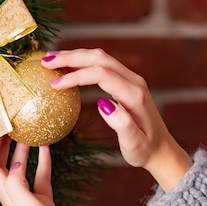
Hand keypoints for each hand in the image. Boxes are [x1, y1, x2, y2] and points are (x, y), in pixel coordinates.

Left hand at [0, 135, 73, 205]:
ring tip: (26, 132)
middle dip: (2, 145)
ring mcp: (28, 198)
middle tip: (7, 126)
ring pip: (21, 168)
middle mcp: (12, 194)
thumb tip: (15, 162)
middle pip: (1, 165)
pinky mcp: (42, 202)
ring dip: (22, 150)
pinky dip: (42, 161)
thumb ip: (17, 183)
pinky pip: (40, 176)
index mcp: (5, 195)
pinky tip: (47, 148)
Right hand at [44, 48, 191, 190]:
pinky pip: (102, 64)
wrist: (161, 149)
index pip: (100, 74)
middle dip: (71, 57)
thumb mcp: (134, 144)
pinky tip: (67, 66)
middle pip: (99, 58)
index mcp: (133, 95)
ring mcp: (130, 79)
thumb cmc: (144, 150)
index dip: (76, 76)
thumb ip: (122, 124)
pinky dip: (82, 61)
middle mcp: (133, 81)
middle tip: (45, 62)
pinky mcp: (125, 81)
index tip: (54, 84)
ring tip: (50, 60)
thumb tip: (103, 104)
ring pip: (100, 57)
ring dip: (75, 56)